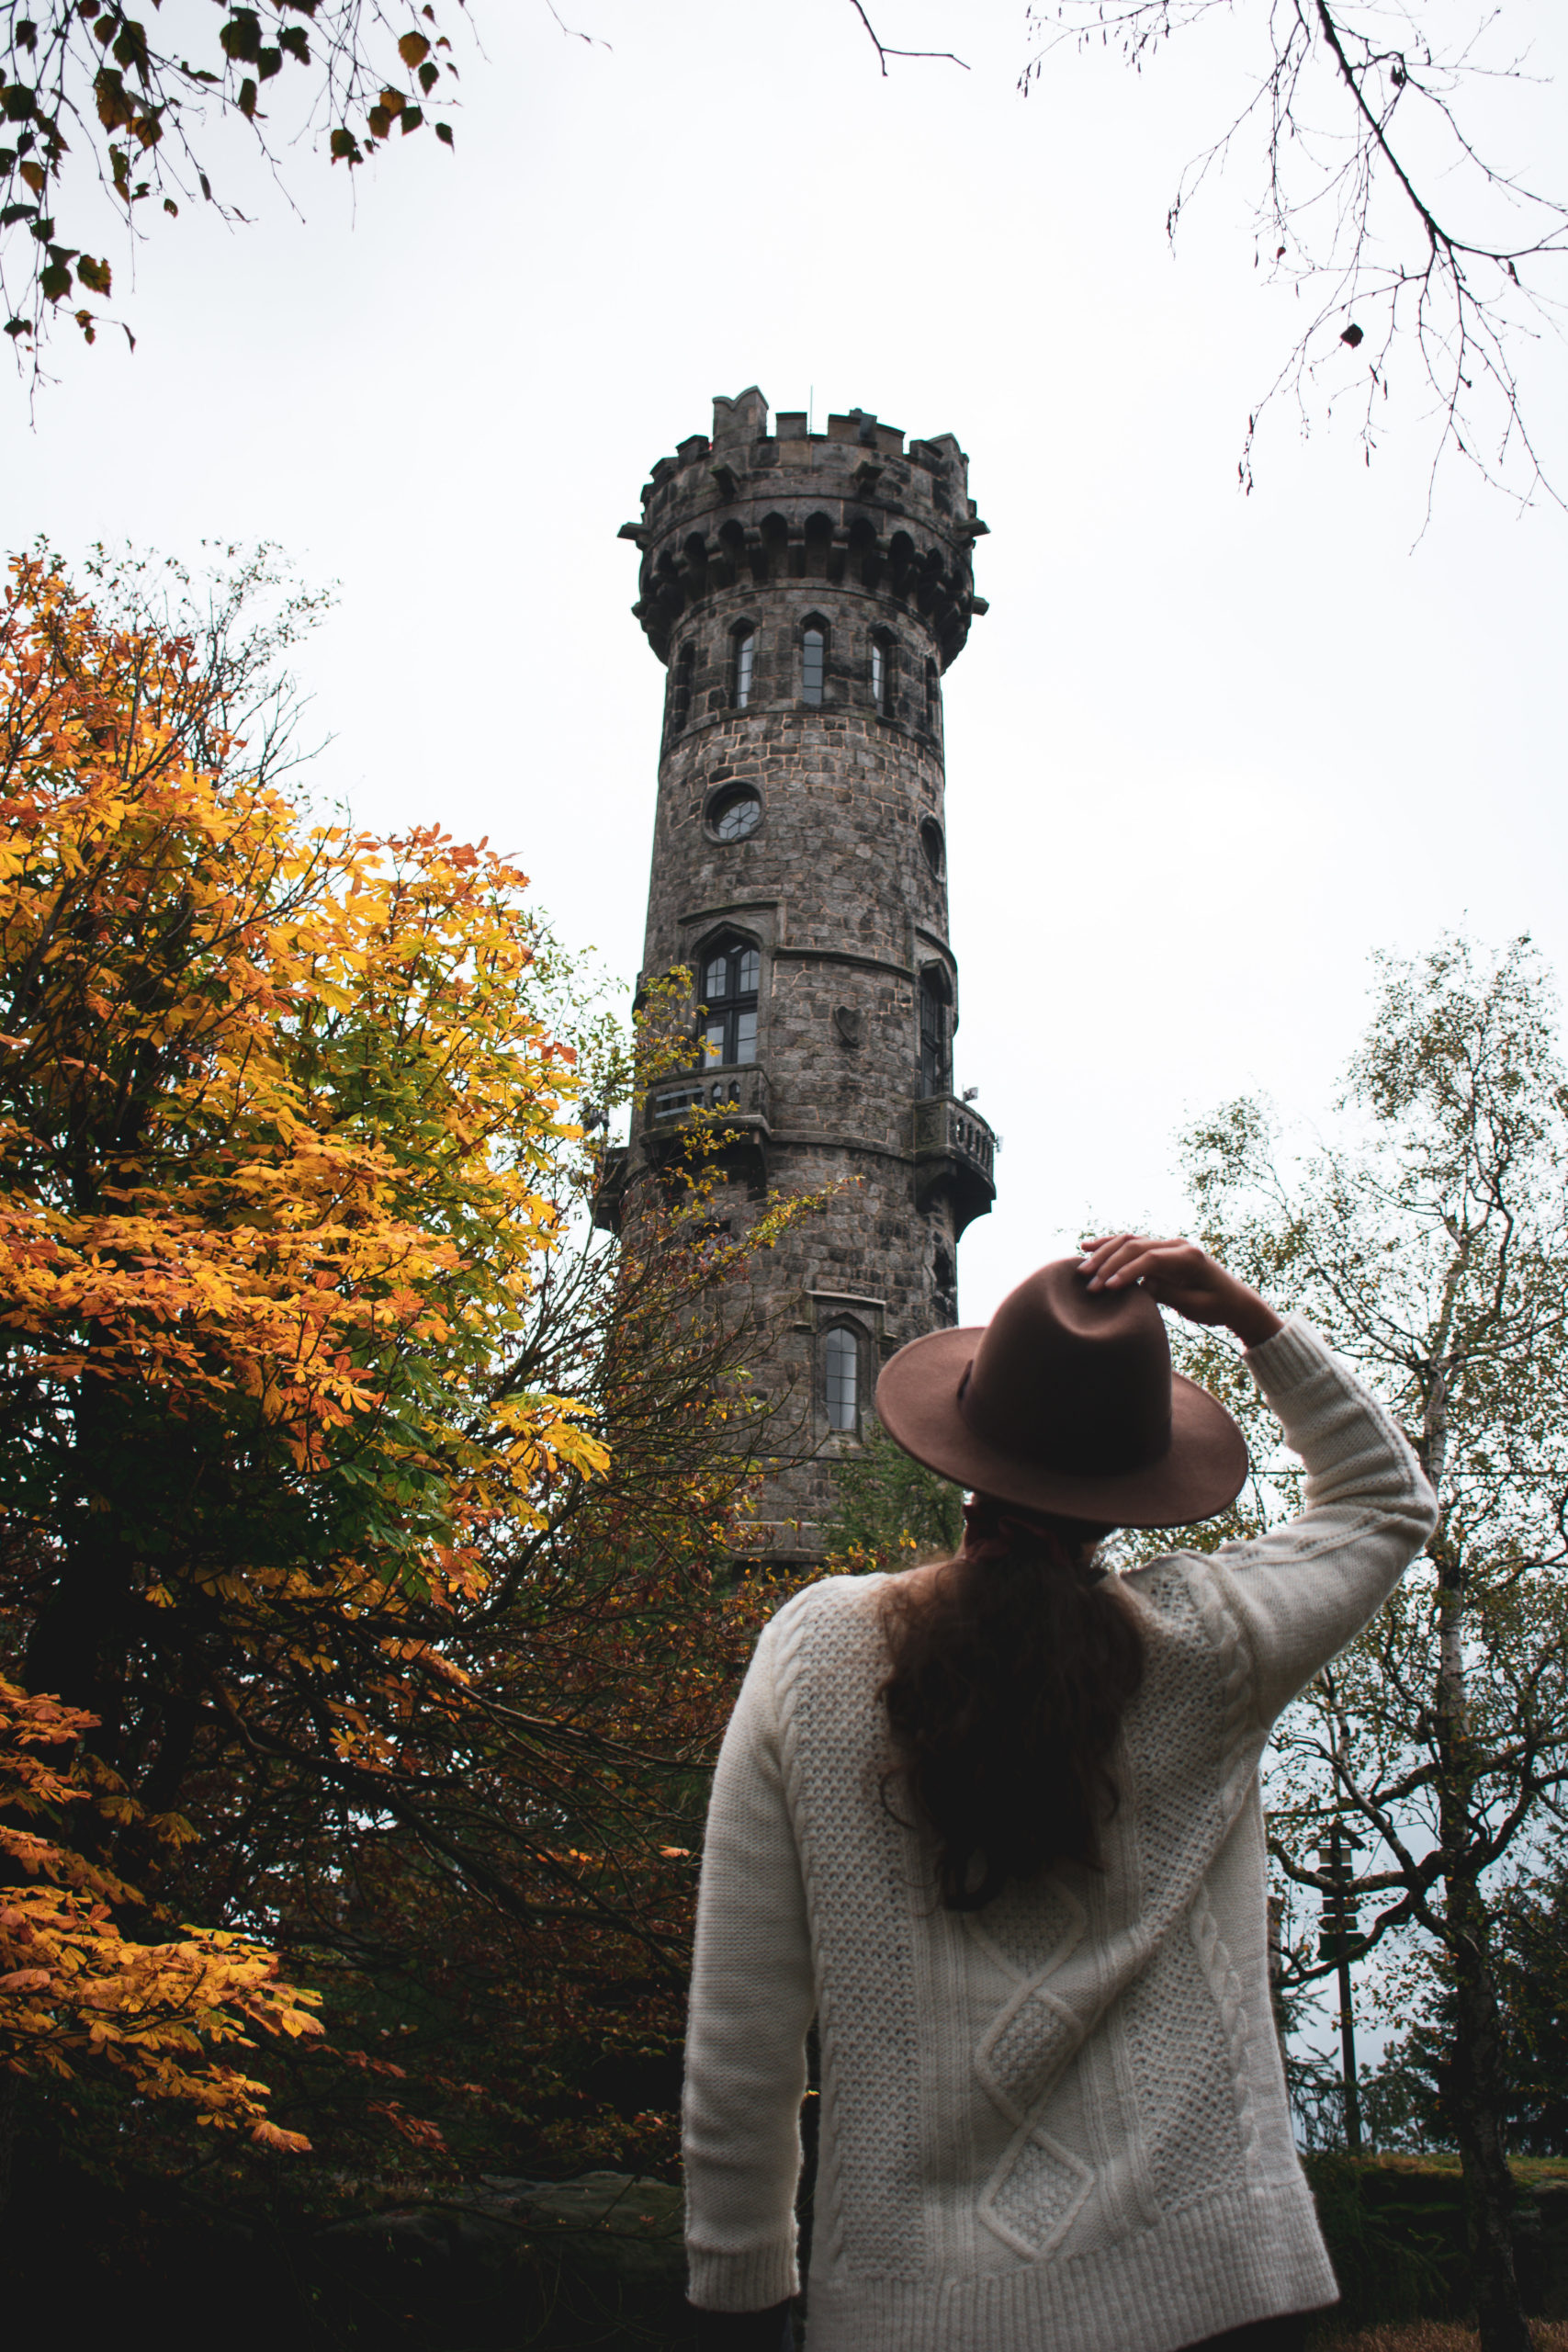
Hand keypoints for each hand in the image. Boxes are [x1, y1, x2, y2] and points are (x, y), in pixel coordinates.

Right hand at [1077, 1233, 1282, 1348]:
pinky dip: (1110, 1245)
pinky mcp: (1160, 1250)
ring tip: (1082, 1268)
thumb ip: (1170, 1295)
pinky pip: (1131, 1244)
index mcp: (1189, 1257)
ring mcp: (1168, 1245)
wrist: (1234, 1299)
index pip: (1150, 1258)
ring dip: (1104, 1253)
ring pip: (1130, 1241)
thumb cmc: (1218, 1306)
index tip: (1107, 1288)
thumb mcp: (1196, 1306)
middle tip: (1088, 1283)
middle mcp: (1177, 1245)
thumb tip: (1143, 1287)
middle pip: (1136, 1247)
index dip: (1126, 1271)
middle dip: (1109, 1264)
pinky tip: (1088, 1247)